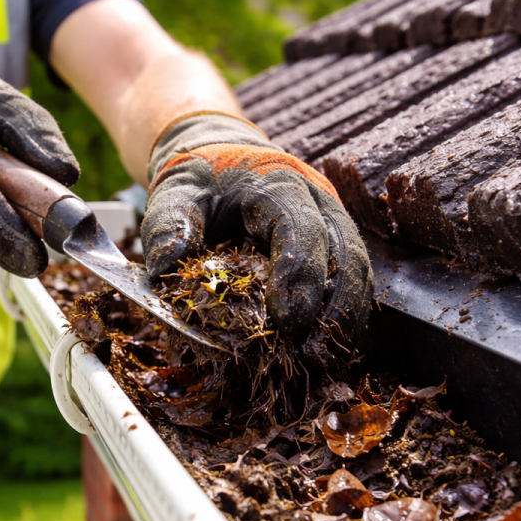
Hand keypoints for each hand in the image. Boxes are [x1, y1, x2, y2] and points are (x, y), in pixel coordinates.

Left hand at [141, 113, 372, 353]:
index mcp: (279, 184)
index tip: (288, 323)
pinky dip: (343, 314)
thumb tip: (163, 269)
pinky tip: (327, 348)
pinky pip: (350, 279)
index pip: (301, 229)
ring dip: (345, 318)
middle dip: (334, 308)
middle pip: (345, 253)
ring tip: (324, 362)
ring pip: (357, 269)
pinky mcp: (332, 243)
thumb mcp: (175, 192)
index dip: (299, 277)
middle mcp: (318, 200)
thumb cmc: (200, 178)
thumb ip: (167, 224)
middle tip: (312, 357)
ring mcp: (331, 221)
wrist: (222, 158)